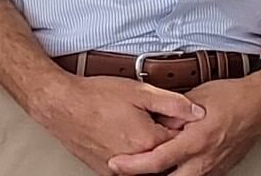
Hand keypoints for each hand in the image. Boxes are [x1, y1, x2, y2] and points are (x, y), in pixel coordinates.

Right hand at [30, 74, 205, 175]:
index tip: (180, 116)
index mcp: (146, 141)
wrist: (63, 105)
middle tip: (159, 120)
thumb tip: (197, 112)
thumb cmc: (98, 96)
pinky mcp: (104, 170)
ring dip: (150, 150)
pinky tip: (128, 134)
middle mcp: (133, 162)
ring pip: (146, 166)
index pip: (179, 142)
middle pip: (163, 158)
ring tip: (141, 125)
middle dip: (167, 141)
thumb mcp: (142, 91)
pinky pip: (128, 170)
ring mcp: (116, 170)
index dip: (182, 126)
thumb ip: (173, 103)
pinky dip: (135, 156)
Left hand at [108, 71, 260, 175]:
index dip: (132, 165)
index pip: (157, 161)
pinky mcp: (220, 170)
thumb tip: (153, 124)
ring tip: (148, 168)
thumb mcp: (198, 97)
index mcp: (197, 140)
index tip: (116, 163)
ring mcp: (213, 167)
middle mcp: (205, 159)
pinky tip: (173, 166)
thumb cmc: (233, 96)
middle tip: (128, 169)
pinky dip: (180, 174)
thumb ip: (173, 113)